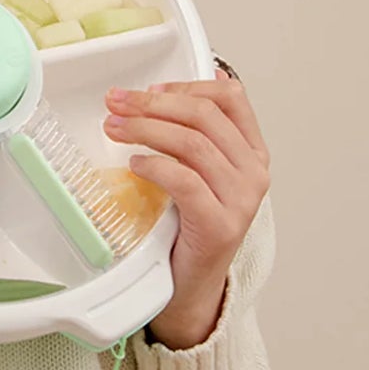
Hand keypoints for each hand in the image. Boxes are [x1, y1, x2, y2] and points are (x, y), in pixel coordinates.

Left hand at [103, 68, 270, 347]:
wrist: (194, 284)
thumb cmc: (190, 224)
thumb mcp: (199, 173)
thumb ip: (192, 136)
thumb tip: (158, 93)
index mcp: (252, 152)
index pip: (231, 97)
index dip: (188, 85)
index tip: (150, 88)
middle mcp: (254, 172)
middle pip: (204, 116)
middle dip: (153, 104)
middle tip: (116, 102)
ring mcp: (241, 200)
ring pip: (193, 143)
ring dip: (145, 129)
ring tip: (113, 128)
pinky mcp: (219, 225)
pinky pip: (185, 181)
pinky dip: (155, 165)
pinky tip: (134, 164)